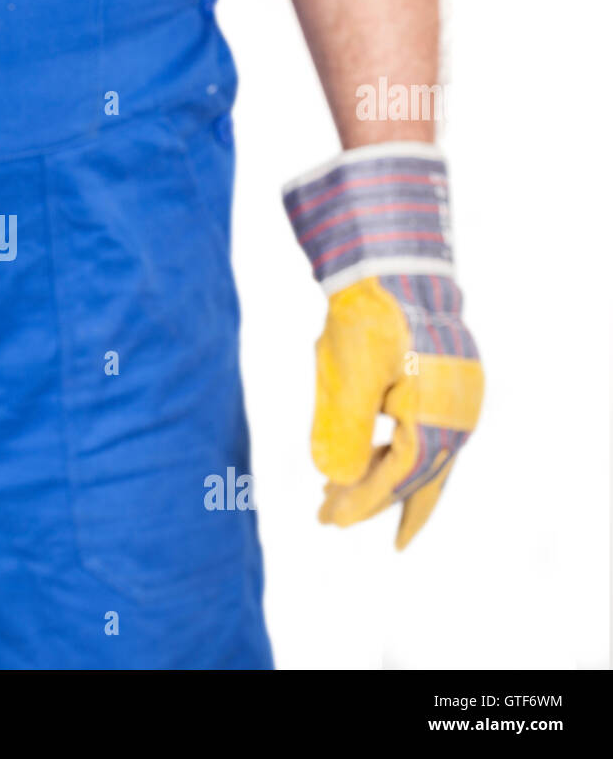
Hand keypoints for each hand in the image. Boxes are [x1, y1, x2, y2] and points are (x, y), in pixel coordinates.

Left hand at [284, 142, 483, 547]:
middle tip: (329, 520)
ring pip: (421, 454)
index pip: (396, 479)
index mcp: (435, 419)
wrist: (393, 261)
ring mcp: (456, 395)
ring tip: (336, 491)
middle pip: (415, 477)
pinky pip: (424, 428)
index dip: (361, 503)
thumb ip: (343, 433)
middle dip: (372, 501)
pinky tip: (366, 450)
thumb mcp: (347, 377)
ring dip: (381, 475)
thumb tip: (337, 482)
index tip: (326, 519)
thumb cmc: (369, 317)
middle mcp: (456, 413)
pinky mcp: (447, 378)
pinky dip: (395, 447)